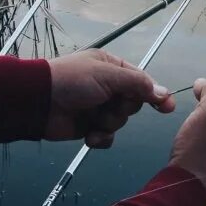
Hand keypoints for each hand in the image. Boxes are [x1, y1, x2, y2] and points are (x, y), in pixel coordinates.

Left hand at [46, 49, 173, 146]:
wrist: (38, 103)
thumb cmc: (71, 81)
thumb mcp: (107, 75)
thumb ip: (138, 84)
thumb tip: (164, 93)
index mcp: (111, 68)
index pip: (141, 81)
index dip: (154, 94)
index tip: (167, 107)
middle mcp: (106, 86)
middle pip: (132, 103)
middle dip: (121, 109)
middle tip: (108, 105)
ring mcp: (97, 107)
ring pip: (120, 121)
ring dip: (108, 123)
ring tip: (91, 119)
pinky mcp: (88, 127)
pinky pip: (107, 136)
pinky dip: (100, 138)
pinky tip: (89, 136)